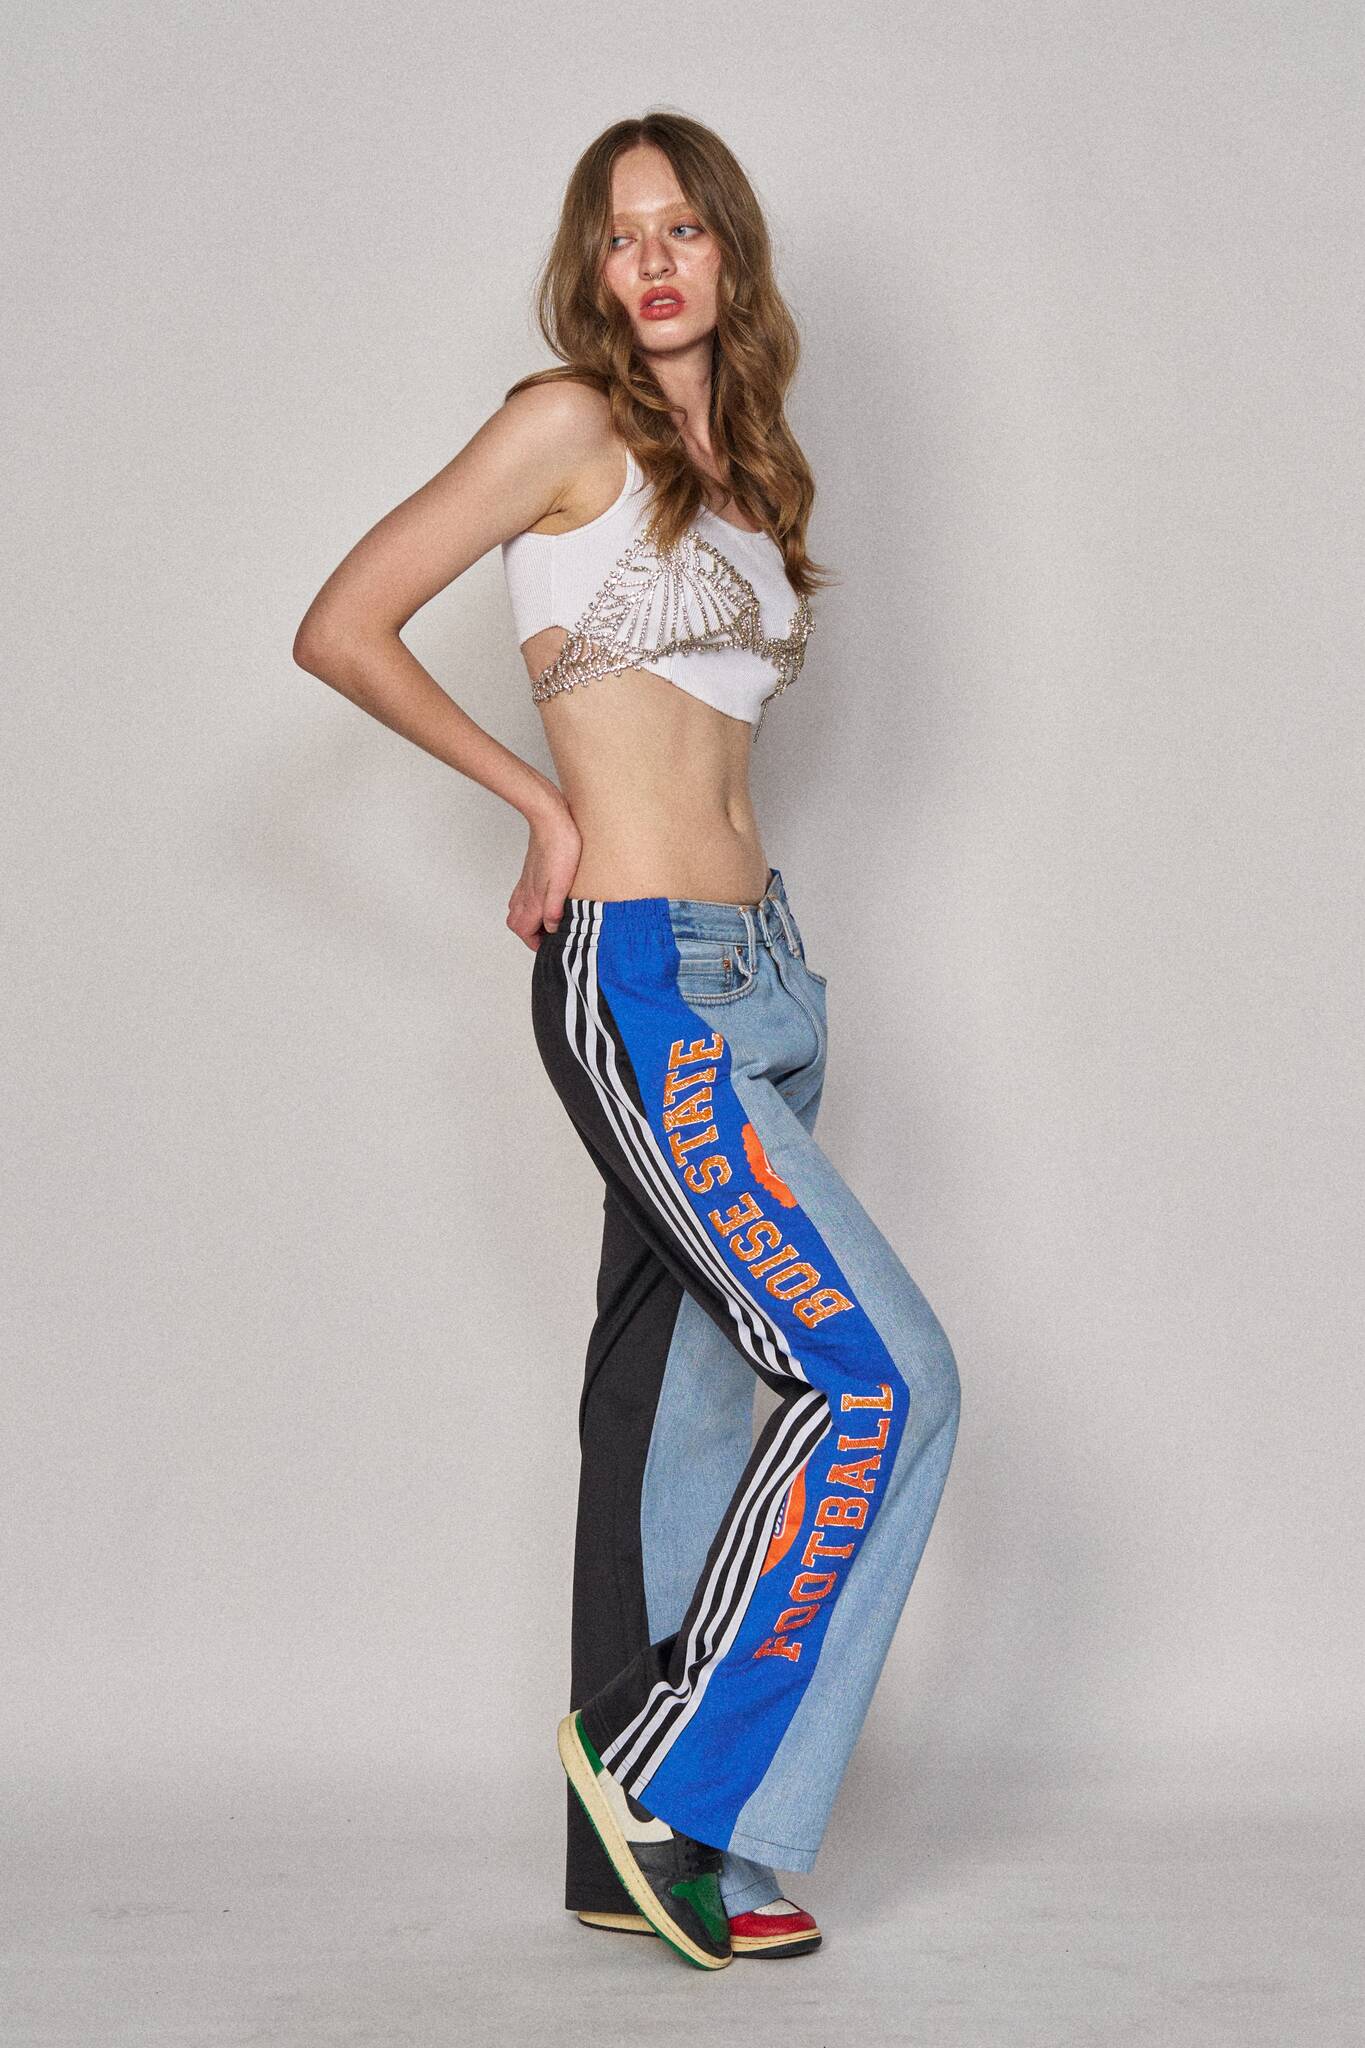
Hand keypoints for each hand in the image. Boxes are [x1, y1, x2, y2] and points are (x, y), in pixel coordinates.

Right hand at [507, 802, 581, 950]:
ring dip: (529, 921)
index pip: (524, 931)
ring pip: (517, 910)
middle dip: (530, 935)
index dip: (536, 943)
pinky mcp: (530, 872)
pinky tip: (544, 901)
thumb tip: (550, 928)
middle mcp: (525, 892)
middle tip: (549, 936)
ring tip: (548, 922)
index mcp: (532, 898)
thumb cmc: (560, 846)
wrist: (550, 818)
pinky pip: (522, 896)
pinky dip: (529, 906)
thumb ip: (554, 908)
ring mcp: (525, 882)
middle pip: (516, 924)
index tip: (551, 944)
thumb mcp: (562, 882)